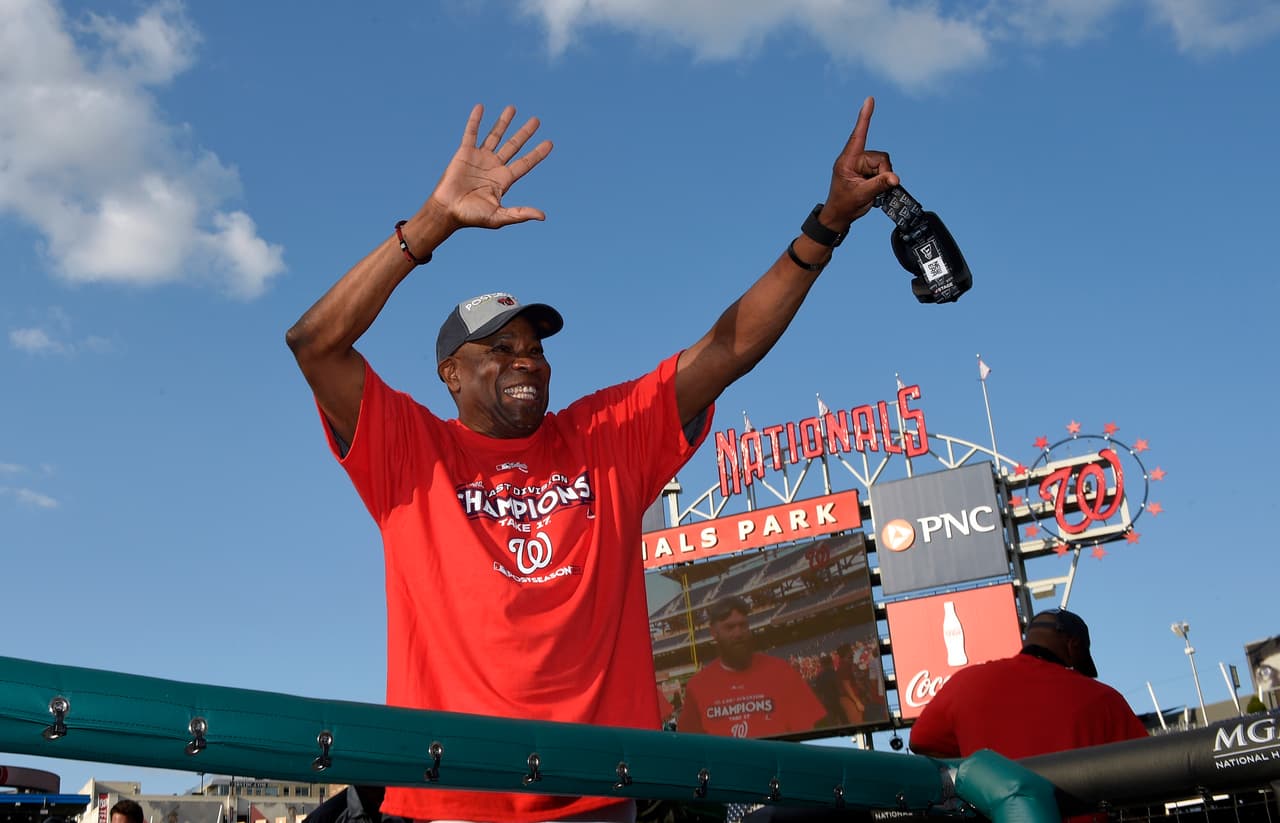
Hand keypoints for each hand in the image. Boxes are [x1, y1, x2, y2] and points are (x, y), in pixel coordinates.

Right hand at [428, 104, 552, 231]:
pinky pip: (471, 132)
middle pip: (514, 146)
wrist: (447, 211)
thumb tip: (543, 216)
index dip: (537, 153)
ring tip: (512, 108)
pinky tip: (481, 107)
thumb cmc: (471, 217)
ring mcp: (479, 158)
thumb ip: (520, 214)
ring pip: (495, 136)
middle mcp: (494, 166)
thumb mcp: (498, 217)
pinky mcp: (464, 153)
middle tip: (536, 120)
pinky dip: (475, 120)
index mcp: (504, 180)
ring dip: (503, 122)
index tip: (550, 143)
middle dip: (525, 133)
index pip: (525, 163)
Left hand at [821, 97, 898, 228]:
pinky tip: (874, 189)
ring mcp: (862, 164)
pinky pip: (884, 170)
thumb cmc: (845, 204)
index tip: (869, 99)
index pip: (858, 135)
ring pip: (885, 164)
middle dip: (883, 173)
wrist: (840, 215)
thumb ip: (880, 185)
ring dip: (883, 177)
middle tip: (875, 189)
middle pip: (881, 158)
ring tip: (872, 190)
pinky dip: (884, 180)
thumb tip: (896, 178)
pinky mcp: (868, 170)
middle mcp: (855, 159)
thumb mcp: (862, 195)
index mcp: (847, 160)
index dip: (865, 117)